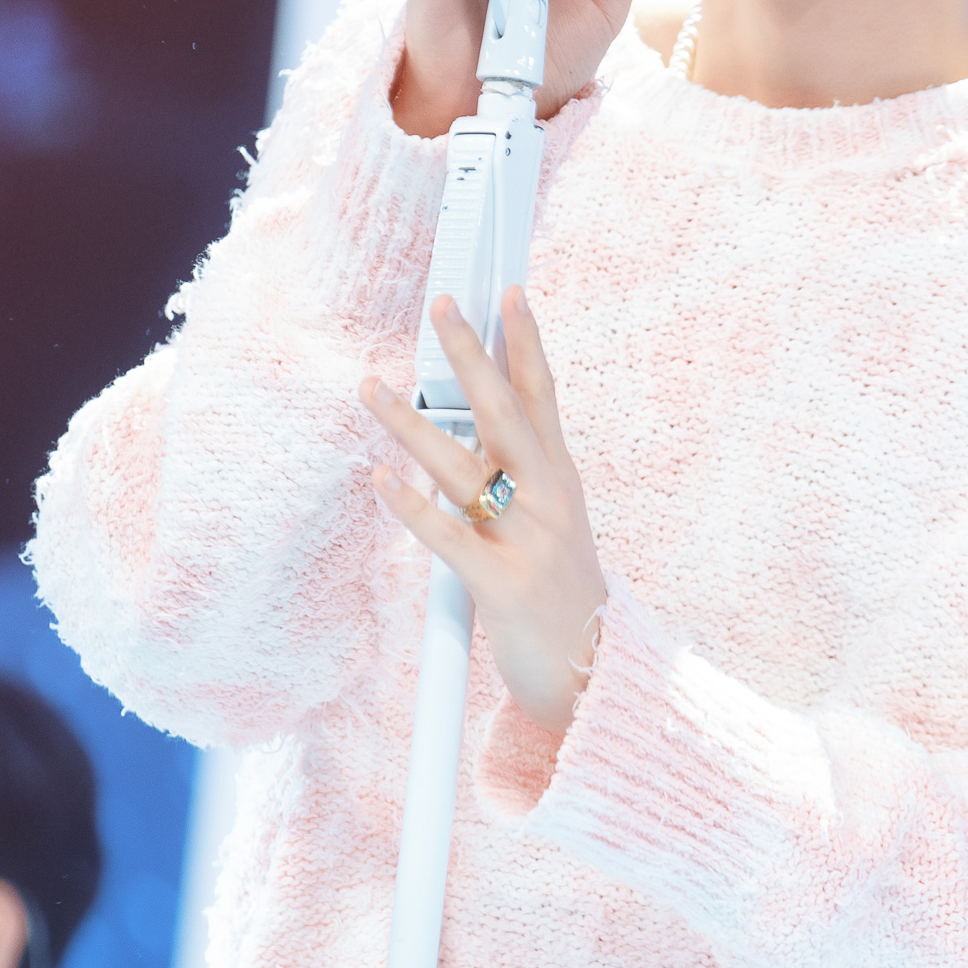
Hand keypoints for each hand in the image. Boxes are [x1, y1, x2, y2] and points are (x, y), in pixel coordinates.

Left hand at [362, 285, 604, 736]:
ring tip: (372, 387)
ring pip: (463, 467)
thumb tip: (483, 425)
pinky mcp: (500, 585)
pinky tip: (379, 478)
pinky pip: (447, 537)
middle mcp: (548, 500)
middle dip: (472, 355)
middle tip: (441, 307)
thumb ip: (525, 475)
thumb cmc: (564, 596)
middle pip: (506, 413)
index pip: (544, 396)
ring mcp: (526, 540)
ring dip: (412, 424)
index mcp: (560, 481)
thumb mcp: (556, 522)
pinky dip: (410, 506)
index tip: (509, 292)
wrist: (595, 676)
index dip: (527, 341)